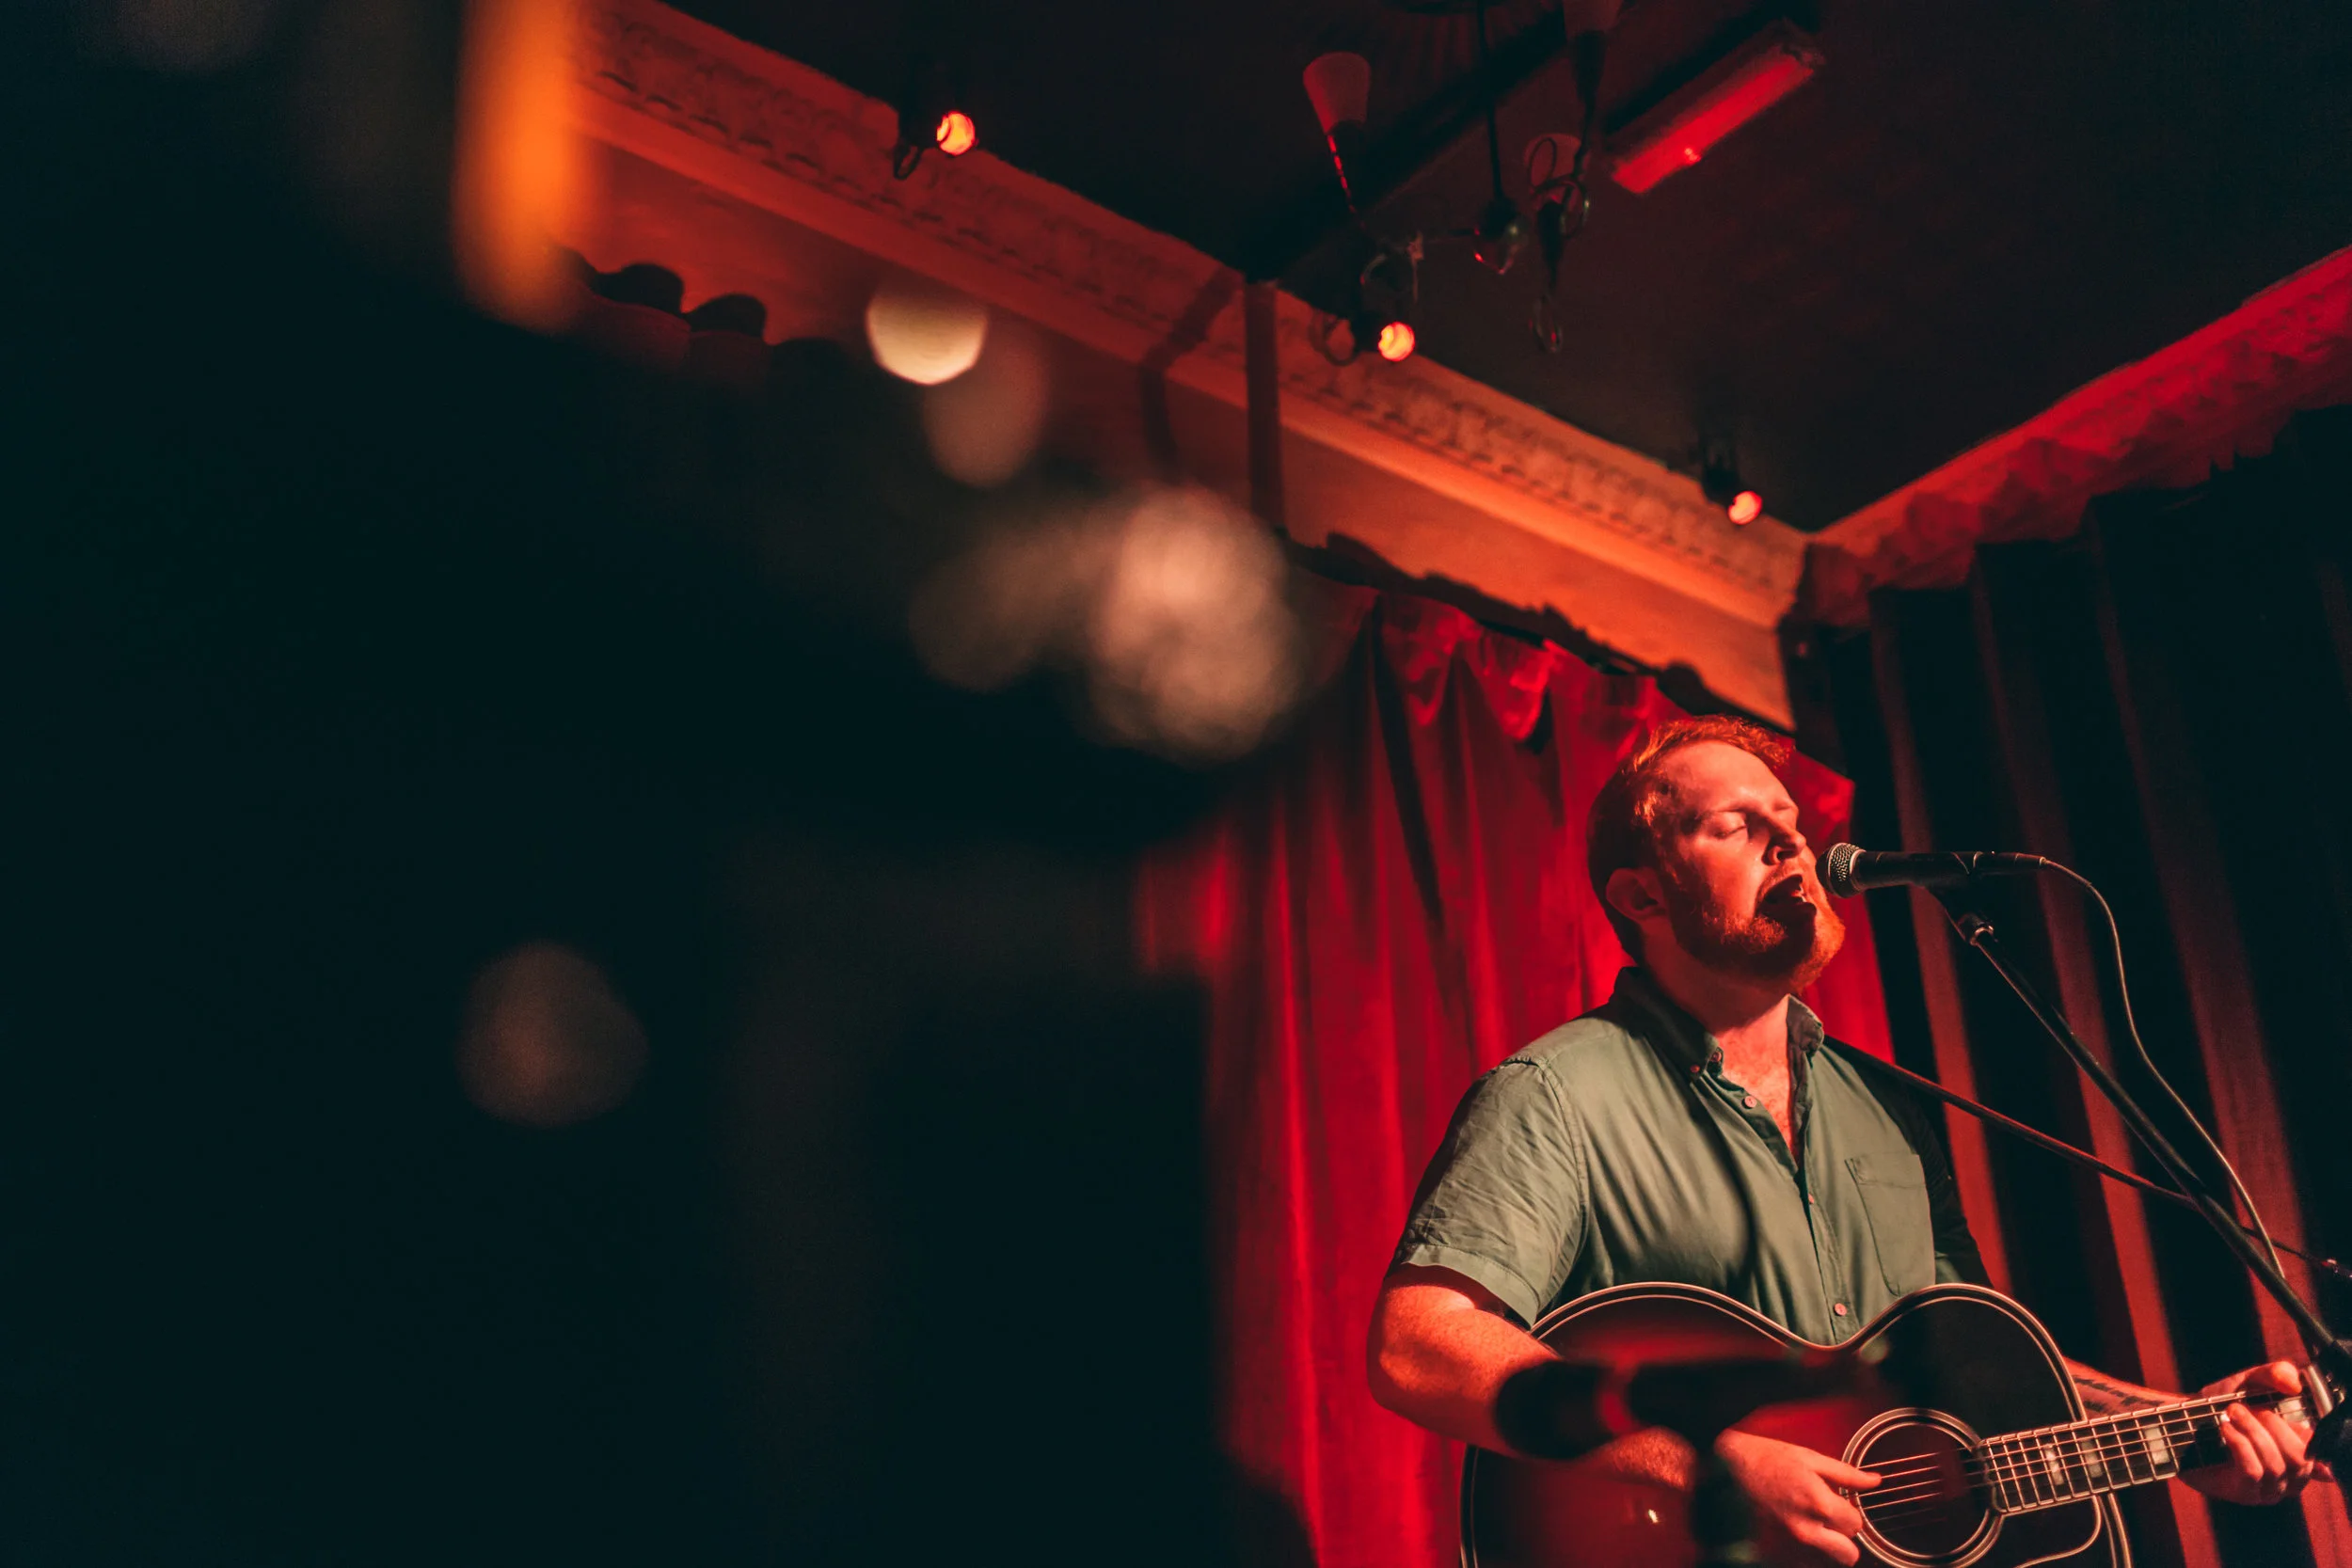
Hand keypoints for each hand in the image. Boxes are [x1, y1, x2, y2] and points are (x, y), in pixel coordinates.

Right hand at [1717, 1430, 1880, 1565]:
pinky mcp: (1778, 1546)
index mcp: (1818, 1503)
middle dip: (1844, 1535)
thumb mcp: (1811, 1457)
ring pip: (1829, 1560)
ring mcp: (1790, 1540)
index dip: (1851, 1510)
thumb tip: (1875, 1481)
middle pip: (1849, 1554)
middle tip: (1832, 1515)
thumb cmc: (1768, 1457)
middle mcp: (1806, 1528)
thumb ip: (1848, 1474)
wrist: (1730, 1465)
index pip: (1856, 1524)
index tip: (1840, 1500)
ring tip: (1816, 1520)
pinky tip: (1800, 1525)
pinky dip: (1810, 1548)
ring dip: (1829, 1544)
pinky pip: (1806, 1559)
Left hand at [2184, 1360, 2325, 1505]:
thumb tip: (2294, 1384)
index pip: (2320, 1448)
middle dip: (2271, 1426)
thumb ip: (2275, 1374)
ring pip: (2276, 1465)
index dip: (2304, 1428)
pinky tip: (2225, 1430)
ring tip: (2229, 1415)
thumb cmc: (2223, 1404)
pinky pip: (2253, 1472)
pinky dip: (2239, 1445)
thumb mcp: (2251, 1382)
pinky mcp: (2245, 1494)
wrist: (2183, 1421)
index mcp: (2302, 1452)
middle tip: (2242, 1408)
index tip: (2278, 1407)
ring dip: (2251, 1432)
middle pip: (2300, 1458)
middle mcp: (2292, 1477)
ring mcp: (2270, 1489)